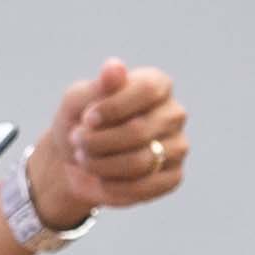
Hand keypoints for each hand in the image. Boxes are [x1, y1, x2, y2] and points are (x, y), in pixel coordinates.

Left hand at [36, 59, 189, 225]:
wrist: (78, 157)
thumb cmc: (82, 121)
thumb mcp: (80, 99)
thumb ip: (98, 86)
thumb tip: (114, 66)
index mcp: (157, 84)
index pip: (146, 91)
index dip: (113, 107)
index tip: (86, 119)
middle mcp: (174, 114)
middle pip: (139, 131)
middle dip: (98, 141)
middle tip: (77, 142)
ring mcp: (178, 146)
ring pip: (139, 163)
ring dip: (101, 165)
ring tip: (83, 159)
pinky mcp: (173, 177)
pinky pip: (143, 188)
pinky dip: (112, 187)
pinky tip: (97, 178)